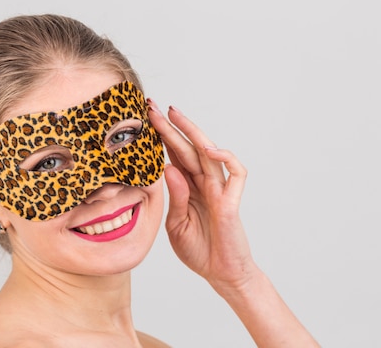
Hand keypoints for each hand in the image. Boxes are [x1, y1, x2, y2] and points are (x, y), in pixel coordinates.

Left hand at [147, 100, 258, 290]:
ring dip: (193, 132)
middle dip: (171, 126)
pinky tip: (209, 149)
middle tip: (152, 106)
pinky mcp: (232, 201)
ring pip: (210, 153)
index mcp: (189, 188)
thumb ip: (174, 197)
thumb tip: (168, 167)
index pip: (174, 155)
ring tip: (175, 115)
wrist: (221, 274)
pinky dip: (226, 158)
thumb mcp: (176, 224)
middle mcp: (205, 184)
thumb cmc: (199, 250)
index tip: (144, 118)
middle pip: (188, 147)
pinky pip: (236, 174)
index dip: (161, 136)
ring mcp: (220, 191)